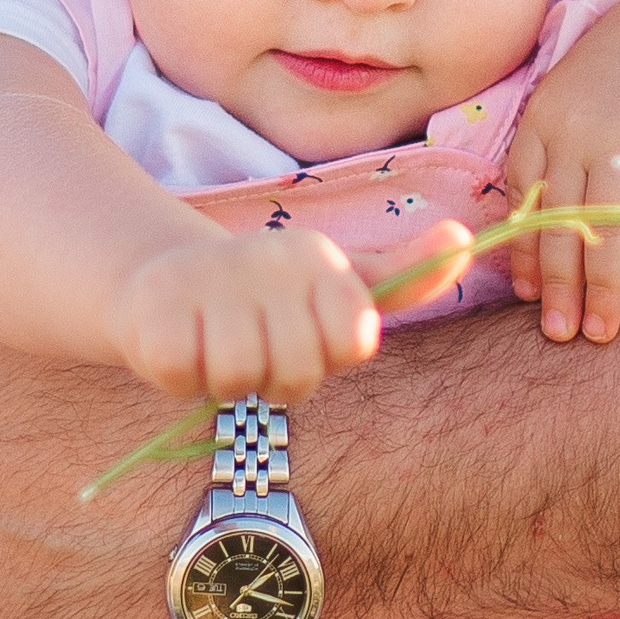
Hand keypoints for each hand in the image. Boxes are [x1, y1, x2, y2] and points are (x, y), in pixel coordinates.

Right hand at [108, 221, 473, 399]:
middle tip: (258, 345)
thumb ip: (408, 275)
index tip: (306, 332)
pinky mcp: (153, 311)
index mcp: (320, 258)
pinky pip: (183, 377)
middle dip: (277, 377)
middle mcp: (269, 259)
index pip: (352, 342)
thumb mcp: (341, 283)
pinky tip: (182, 343)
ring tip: (219, 342)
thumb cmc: (270, 295)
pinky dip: (180, 378)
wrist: (164, 280)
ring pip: (240, 378)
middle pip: (297, 372)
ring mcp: (209, 281)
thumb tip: (466, 239)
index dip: (327, 354)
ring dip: (227, 379)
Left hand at [504, 0, 619, 343]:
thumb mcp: (579, 89)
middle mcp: (570, 128)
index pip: (520, 196)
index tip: (526, 293)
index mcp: (541, 113)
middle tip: (557, 332)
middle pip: (554, 222)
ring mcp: (616, 138)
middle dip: (555, 284)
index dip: (522, 250)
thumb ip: (559, 142)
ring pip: (597, 231)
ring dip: (597, 287)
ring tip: (598, 329)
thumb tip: (544, 213)